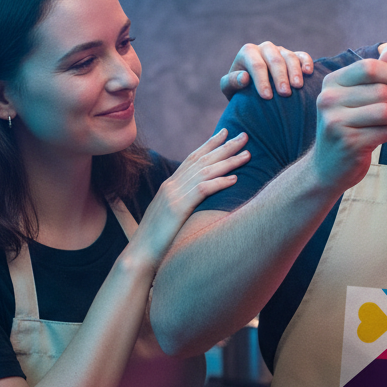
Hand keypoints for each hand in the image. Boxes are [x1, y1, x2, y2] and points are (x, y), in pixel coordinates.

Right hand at [129, 128, 248, 268]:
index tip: (224, 132)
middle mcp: (171, 186)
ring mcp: (173, 196)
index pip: (192, 158)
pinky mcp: (177, 209)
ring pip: (205, 172)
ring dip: (228, 161)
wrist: (139, 254)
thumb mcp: (171, 216)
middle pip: (202, 160)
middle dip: (224, 146)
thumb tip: (198, 199)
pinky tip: (234, 179)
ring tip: (247, 154)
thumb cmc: (157, 240)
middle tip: (244, 135)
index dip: (209, 144)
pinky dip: (219, 182)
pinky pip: (202, 190)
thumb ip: (183, 203)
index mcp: (170, 186)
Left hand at [221, 41, 313, 99]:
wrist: (253, 91)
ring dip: (295, 71)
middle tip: (285, 94)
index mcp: (247, 52)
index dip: (262, 80)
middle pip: (274, 59)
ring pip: (289, 56)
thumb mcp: (230, 89)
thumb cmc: (240, 91)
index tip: (267, 97)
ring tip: (297, 87)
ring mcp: (280, 50)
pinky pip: (302, 55)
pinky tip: (308, 72)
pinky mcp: (293, 56)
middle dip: (280, 77)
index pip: (256, 64)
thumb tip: (244, 78)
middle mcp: (264, 48)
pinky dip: (306, 62)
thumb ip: (231, 82)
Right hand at [311, 52, 386, 191]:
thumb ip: (376, 77)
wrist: (327, 168)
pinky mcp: (348, 142)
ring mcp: (336, 121)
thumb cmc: (348, 130)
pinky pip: (386, 132)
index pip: (369, 67)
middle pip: (382, 90)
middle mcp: (329, 99)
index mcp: (332, 83)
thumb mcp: (357, 100)